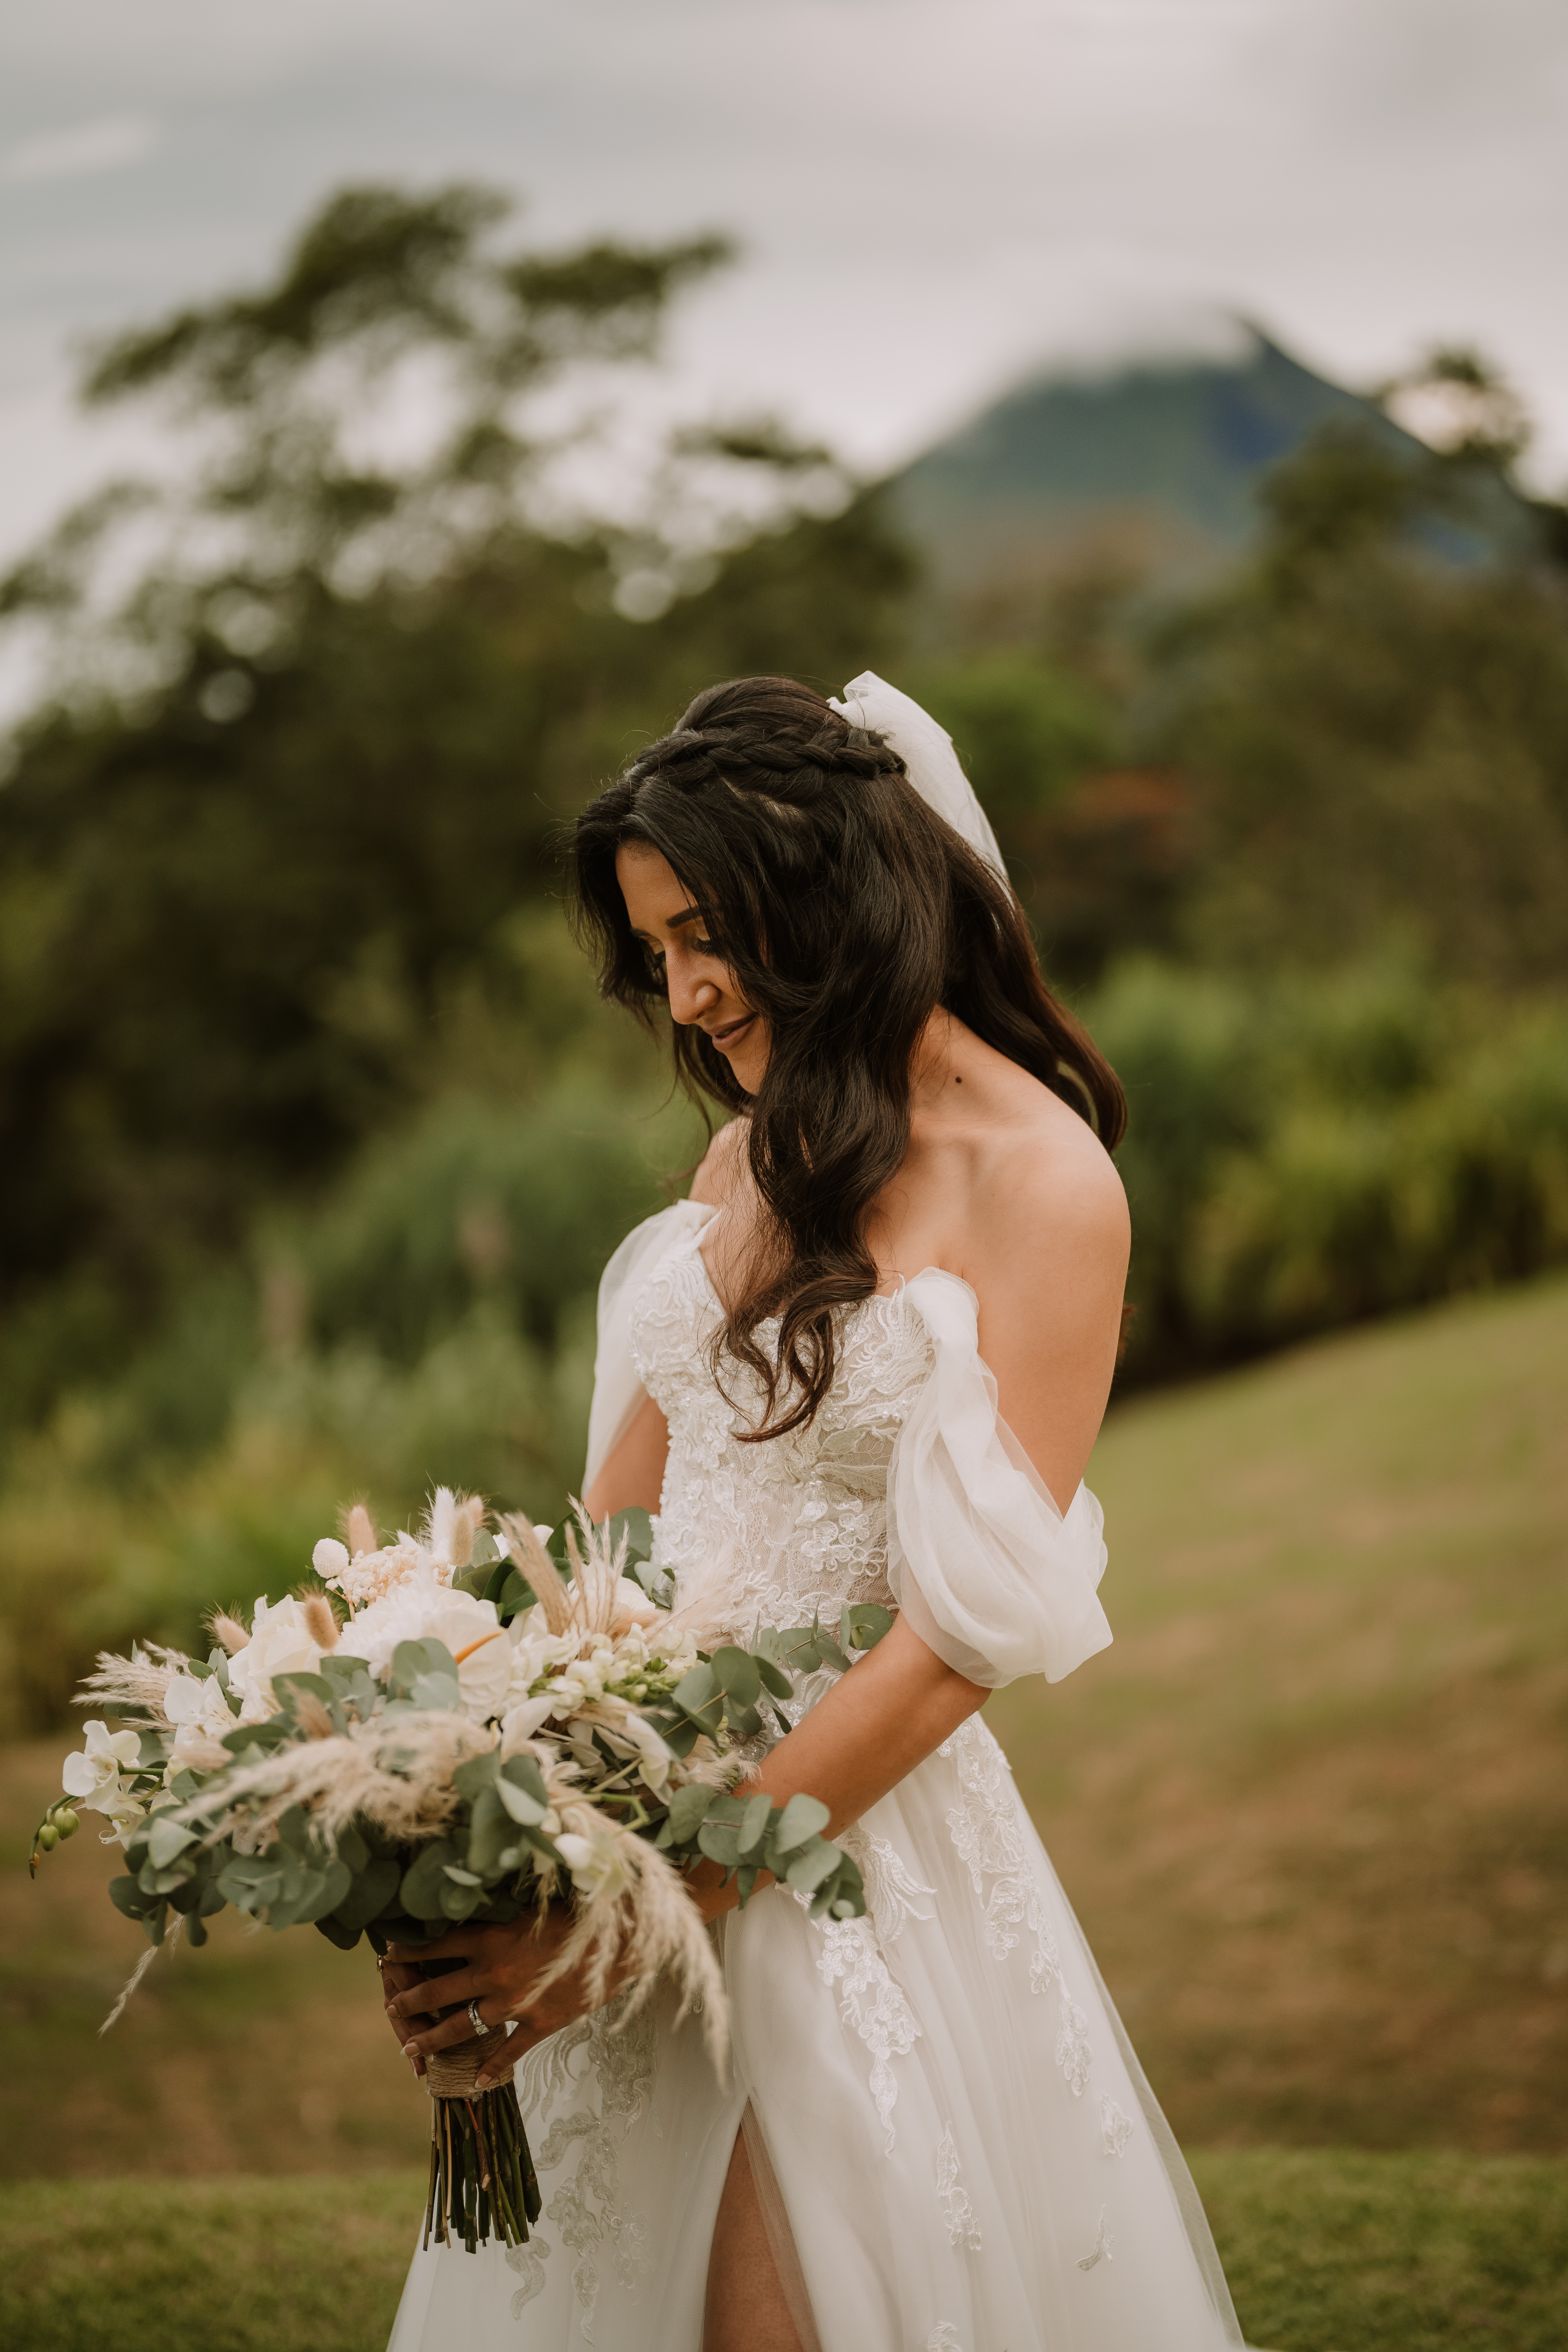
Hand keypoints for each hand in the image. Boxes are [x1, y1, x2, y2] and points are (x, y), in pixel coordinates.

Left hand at [384, 1908, 624, 2090]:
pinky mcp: (541, 2023)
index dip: (409, 1949)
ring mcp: (516, 2002)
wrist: (621, 1935)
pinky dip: (491, 2068)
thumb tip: (472, 1888)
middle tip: (389, 2005)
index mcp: (491, 1936)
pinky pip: (510, 2051)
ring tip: (408, 2048)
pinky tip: (475, 2082)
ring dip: (431, 2039)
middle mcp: (495, 1971)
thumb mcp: (533, 1898)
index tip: (388, 1951)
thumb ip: (500, 1902)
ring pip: (461, 2026)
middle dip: (408, 1999)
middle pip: (438, 1990)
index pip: (437, 1943)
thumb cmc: (579, 1906)